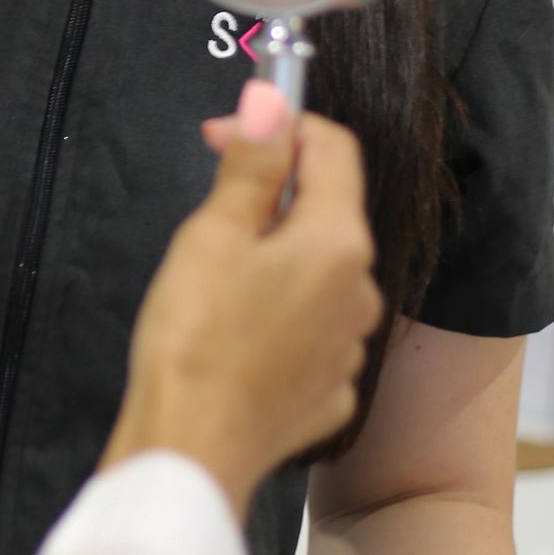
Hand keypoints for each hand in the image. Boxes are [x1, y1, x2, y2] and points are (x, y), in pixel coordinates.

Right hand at [104, 81, 383, 520]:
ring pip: (317, 275)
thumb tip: (274, 101)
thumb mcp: (214, 235)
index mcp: (338, 242)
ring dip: (274, 259)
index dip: (280, 126)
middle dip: (272, 195)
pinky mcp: (328, 393)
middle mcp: (361, 292)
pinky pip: (309, 333)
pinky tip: (232, 333)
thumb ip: (252, 166)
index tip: (225, 135)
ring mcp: (349, 347)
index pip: (333, 148)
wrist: (191, 453)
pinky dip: (276, 318)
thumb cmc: (195, 339)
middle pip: (325, 213)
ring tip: (212, 279)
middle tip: (208, 206)